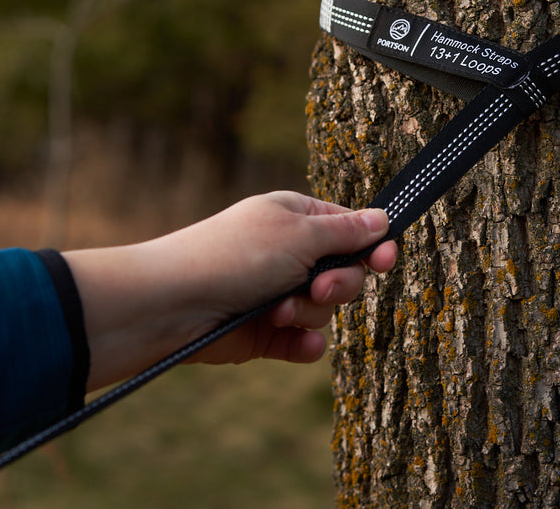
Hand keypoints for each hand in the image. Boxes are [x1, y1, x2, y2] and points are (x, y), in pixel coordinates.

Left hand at [64, 191, 396, 389]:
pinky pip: (305, 340)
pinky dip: (302, 342)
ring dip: (310, 312)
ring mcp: (277, 293)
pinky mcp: (266, 331)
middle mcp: (289, 254)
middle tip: (317, 288)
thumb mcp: (299, 234)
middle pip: (345, 274)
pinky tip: (292, 339)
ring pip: (326, 310)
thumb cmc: (233, 255)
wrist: (174, 303)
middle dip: (339, 285)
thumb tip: (383, 218)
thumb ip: (346, 233)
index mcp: (296, 218)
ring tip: (278, 310)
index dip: (372, 246)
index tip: (386, 259)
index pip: (350, 230)